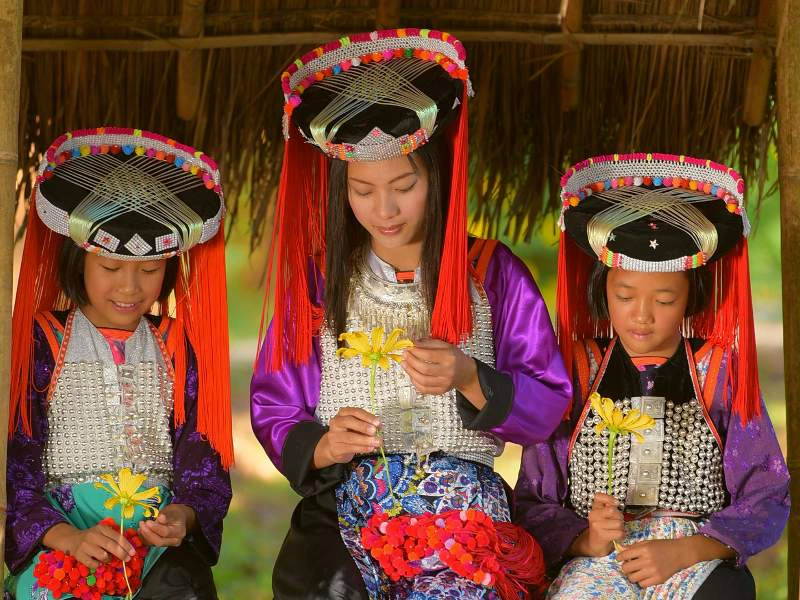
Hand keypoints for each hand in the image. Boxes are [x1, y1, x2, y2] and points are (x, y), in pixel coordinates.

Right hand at [44, 522, 134, 568]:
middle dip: (122, 554)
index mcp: (102, 528)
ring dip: (108, 559)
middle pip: (111, 546)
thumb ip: (113, 537)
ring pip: (103, 556)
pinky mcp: (79, 555)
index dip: (126, 545)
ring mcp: (85, 546)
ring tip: (108, 558)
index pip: (117, 537)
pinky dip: (98, 565)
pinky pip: (93, 564)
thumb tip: (128, 548)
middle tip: (127, 559)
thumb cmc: (93, 537)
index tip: (133, 552)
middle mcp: (93, 536)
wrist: (72, 539)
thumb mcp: (103, 532)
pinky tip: (98, 562)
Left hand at [138, 503, 195, 546]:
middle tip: (142, 524)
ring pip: (153, 544)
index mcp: (179, 532)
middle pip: (159, 541)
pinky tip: (141, 530)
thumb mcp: (172, 511)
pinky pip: (150, 544)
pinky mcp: (160, 545)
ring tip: (141, 526)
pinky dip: (144, 538)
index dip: (155, 528)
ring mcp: (167, 544)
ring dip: (144, 535)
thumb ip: (166, 516)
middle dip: (148, 534)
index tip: (148, 522)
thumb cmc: (175, 513)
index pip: (166, 532)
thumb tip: (160, 518)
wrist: (178, 518)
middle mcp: (175, 541)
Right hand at [313, 407, 380, 468]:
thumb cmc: (347, 434)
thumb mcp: (356, 426)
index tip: (377, 422)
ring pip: (350, 437)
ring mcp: (334, 436)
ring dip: (365, 440)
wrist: (333, 448)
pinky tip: (370, 448)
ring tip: (376, 442)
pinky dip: (362, 448)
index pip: (355, 411)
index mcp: (343, 413)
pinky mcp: (335, 448)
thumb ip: (366, 424)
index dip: (367, 416)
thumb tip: (378, 427)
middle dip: (363, 426)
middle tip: (374, 431)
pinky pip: (350, 448)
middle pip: (348, 421)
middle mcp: (336, 422)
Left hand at [402, 338, 480, 400]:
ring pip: (422, 380)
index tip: (408, 348)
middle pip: (425, 368)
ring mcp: (444, 383)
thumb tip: (414, 343)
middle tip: (404, 355)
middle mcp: (448, 372)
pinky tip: (411, 374)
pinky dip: (415, 382)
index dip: (416, 352)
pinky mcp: (441, 391)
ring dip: (410, 372)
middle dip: (411, 361)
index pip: (429, 355)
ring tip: (404, 364)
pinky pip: (424, 389)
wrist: (465, 372)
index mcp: (450, 358)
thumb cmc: (454, 357)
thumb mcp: (446, 345)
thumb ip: (430, 343)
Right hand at [569, 493, 624, 556]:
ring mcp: (597, 525)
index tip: (615, 503)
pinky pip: (619, 533)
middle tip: (616, 521)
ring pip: (618, 523)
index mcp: (594, 508)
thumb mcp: (604, 515)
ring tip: (616, 529)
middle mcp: (593, 515)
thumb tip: (616, 503)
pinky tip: (616, 536)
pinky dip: (621, 535)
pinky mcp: (602, 535)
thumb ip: (610, 507)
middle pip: (613, 510)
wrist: (595, 543)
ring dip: (621, 528)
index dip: (609, 498)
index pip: (598, 496)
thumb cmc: (603, 528)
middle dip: (619, 517)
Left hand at [617, 535, 734, 587]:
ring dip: (631, 575)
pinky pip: (642, 584)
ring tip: (635, 572)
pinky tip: (643, 576)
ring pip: (632, 578)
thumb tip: (621, 551)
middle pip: (626, 568)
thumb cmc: (662, 546)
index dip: (619, 557)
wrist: (679, 553)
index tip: (619, 559)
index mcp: (643, 549)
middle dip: (625, 567)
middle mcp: (647, 560)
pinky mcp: (658, 579)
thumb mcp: (647, 542)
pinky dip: (640, 581)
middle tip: (628, 566)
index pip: (624, 555)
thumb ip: (634, 546)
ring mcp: (653, 571)